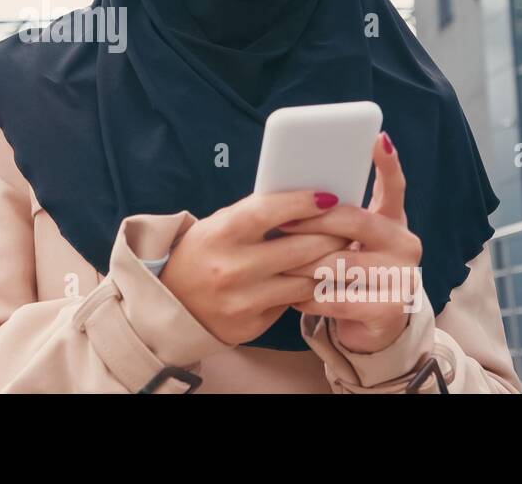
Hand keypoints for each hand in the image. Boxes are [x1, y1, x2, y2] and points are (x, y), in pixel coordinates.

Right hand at [158, 189, 348, 345]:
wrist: (173, 303)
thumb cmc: (202, 254)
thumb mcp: (217, 226)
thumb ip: (254, 215)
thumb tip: (304, 202)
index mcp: (220, 234)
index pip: (268, 212)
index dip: (302, 203)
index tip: (327, 197)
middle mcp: (232, 268)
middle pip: (299, 249)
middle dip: (331, 236)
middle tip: (348, 227)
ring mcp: (242, 300)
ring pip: (304, 280)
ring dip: (326, 266)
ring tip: (339, 253)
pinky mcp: (252, 324)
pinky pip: (292, 303)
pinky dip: (306, 289)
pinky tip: (315, 278)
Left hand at [279, 131, 421, 353]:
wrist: (372, 324)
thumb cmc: (350, 270)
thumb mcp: (348, 240)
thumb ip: (335, 215)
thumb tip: (297, 186)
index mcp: (393, 220)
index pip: (394, 186)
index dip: (387, 163)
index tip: (376, 139)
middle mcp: (405, 244)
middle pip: (355, 221)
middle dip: (313, 222)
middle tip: (281, 223)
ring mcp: (403, 277)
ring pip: (342, 262)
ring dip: (304, 264)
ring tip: (280, 263)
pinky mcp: (390, 309)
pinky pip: (338, 299)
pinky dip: (311, 298)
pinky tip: (295, 297)